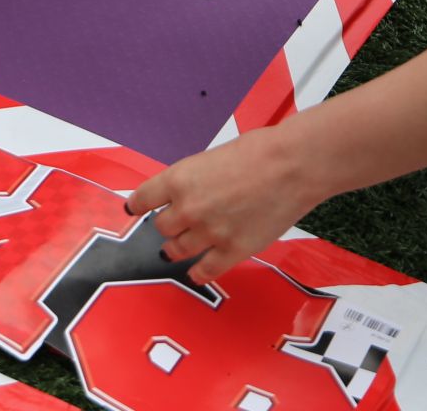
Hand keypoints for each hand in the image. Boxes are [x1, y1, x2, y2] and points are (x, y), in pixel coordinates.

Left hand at [126, 127, 318, 285]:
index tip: (134, 209)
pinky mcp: (233, 251)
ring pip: (177, 250)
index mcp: (178, 179)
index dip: (137, 205)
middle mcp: (188, 209)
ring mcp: (210, 233)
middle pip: (161, 227)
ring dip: (176, 249)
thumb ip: (192, 180)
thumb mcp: (209, 158)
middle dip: (167, 225)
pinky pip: (205, 270)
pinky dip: (198, 273)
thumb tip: (185, 194)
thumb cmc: (258, 152)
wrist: (292, 166)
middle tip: (171, 225)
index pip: (143, 199)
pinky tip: (195, 273)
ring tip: (175, 250)